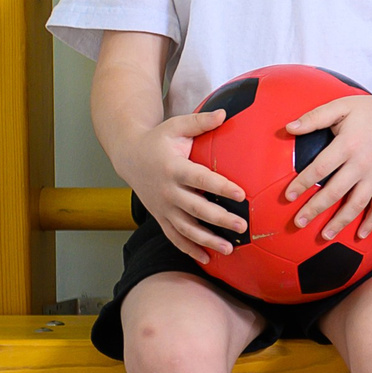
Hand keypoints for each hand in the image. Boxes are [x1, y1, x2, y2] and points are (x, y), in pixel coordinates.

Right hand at [114, 107, 249, 262]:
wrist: (129, 156)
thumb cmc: (158, 140)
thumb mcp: (176, 126)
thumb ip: (200, 122)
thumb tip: (225, 113)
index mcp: (174, 168)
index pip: (200, 179)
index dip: (220, 187)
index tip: (241, 194)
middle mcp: (168, 191)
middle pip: (196, 209)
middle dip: (220, 219)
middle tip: (243, 226)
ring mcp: (163, 207)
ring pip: (186, 228)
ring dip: (207, 240)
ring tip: (230, 249)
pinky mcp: (160, 217)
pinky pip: (175, 237)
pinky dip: (190, 249)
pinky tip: (208, 259)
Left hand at [282, 88, 371, 240]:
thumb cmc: (371, 110)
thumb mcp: (341, 107)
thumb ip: (314, 117)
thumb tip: (289, 127)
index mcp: (348, 145)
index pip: (320, 168)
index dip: (302, 183)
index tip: (288, 196)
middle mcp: (362, 163)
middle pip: (335, 191)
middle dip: (315, 209)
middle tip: (299, 222)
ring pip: (357, 204)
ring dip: (340, 222)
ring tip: (325, 236)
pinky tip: (360, 234)